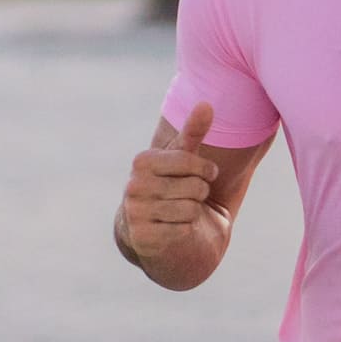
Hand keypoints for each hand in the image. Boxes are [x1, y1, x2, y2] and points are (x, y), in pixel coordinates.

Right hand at [116, 105, 224, 272]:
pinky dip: (186, 229)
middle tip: (188, 196)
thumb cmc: (172, 186)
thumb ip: (193, 131)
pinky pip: (184, 229)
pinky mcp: (143, 237)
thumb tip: (206, 103)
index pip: (191, 161)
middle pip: (195, 187)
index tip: (205, 174)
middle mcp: (134, 186)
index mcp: (142, 162)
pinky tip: (175, 227)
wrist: (153, 230)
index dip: (206, 170)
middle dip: (200, 193)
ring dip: (193, 212)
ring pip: (191, 209)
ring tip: (180, 211)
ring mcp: (136, 212)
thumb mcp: (182, 158)